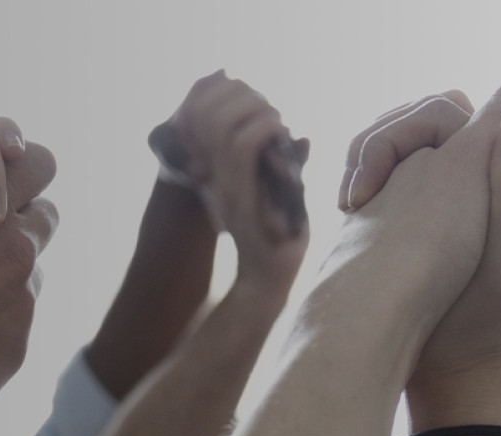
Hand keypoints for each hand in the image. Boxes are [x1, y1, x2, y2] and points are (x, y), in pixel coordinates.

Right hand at [167, 72, 309, 288]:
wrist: (267, 282)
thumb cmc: (278, 239)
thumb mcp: (279, 193)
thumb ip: (281, 164)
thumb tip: (301, 136)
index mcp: (216, 167)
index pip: (199, 109)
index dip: (220, 88)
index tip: (253, 96)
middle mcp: (215, 175)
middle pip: (210, 110)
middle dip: (243, 95)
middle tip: (270, 110)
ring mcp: (227, 187)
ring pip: (227, 127)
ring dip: (257, 112)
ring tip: (276, 122)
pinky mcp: (243, 200)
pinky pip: (243, 150)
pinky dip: (265, 130)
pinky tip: (283, 135)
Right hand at [338, 76, 500, 423]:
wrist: (450, 372)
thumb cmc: (480, 326)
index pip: (482, 107)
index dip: (431, 125)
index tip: (397, 169)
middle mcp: (498, 174)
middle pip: (439, 116)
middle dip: (392, 139)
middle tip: (359, 195)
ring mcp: (462, 190)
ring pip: (413, 137)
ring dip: (375, 155)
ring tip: (354, 203)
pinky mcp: (431, 208)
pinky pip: (398, 163)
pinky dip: (371, 174)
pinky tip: (356, 210)